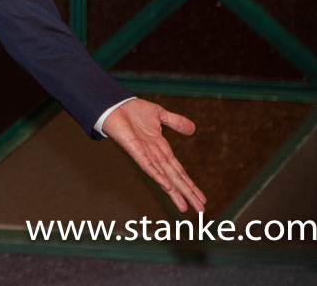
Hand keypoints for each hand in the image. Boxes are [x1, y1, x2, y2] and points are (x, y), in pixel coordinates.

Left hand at [102, 98, 205, 213]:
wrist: (115, 105)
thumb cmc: (133, 111)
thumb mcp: (160, 115)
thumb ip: (176, 122)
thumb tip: (193, 129)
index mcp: (162, 149)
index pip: (179, 171)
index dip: (190, 185)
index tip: (201, 198)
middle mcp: (155, 155)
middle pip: (175, 178)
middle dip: (188, 194)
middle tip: (200, 211)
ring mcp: (145, 155)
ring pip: (164, 177)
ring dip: (174, 193)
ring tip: (184, 208)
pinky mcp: (134, 150)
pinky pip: (147, 165)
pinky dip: (157, 175)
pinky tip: (166, 186)